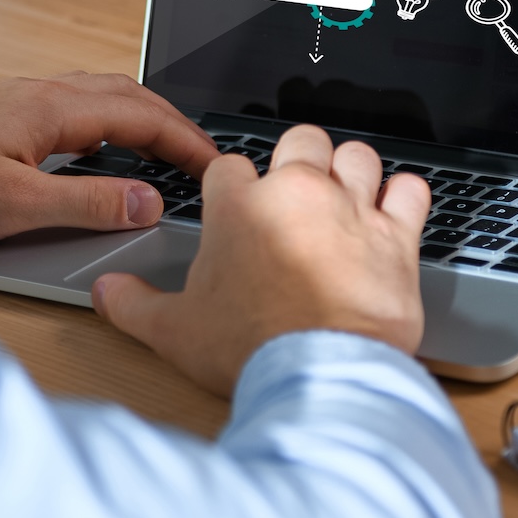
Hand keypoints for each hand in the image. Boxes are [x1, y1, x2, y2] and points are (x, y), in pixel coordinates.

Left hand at [0, 73, 217, 239]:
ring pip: (104, 97)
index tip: (219, 169)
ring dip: (143, 119)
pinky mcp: (5, 111)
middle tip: (204, 160)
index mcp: (54, 108)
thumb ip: (86, 204)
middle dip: (175, 125)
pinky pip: (77, 105)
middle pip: (131, 97)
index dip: (189, 144)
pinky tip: (103, 150)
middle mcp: (43, 91)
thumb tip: (146, 203)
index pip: (145, 117)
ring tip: (167, 153)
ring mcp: (23, 97)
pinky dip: (110, 122)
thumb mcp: (14, 204)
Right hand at [91, 125, 427, 396]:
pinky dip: (404, 195)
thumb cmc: (251, 349)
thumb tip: (108, 293)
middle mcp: (295, 194)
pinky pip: (410, 190)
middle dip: (296, 158)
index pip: (230, 166)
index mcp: (238, 207)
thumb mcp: (174, 331)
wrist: (320, 377)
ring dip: (349, 170)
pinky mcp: (396, 238)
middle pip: (299, 140)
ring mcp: (350, 210)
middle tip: (292, 191)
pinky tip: (393, 209)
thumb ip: (133, 304)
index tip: (236, 206)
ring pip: (356, 155)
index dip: (232, 186)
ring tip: (343, 193)